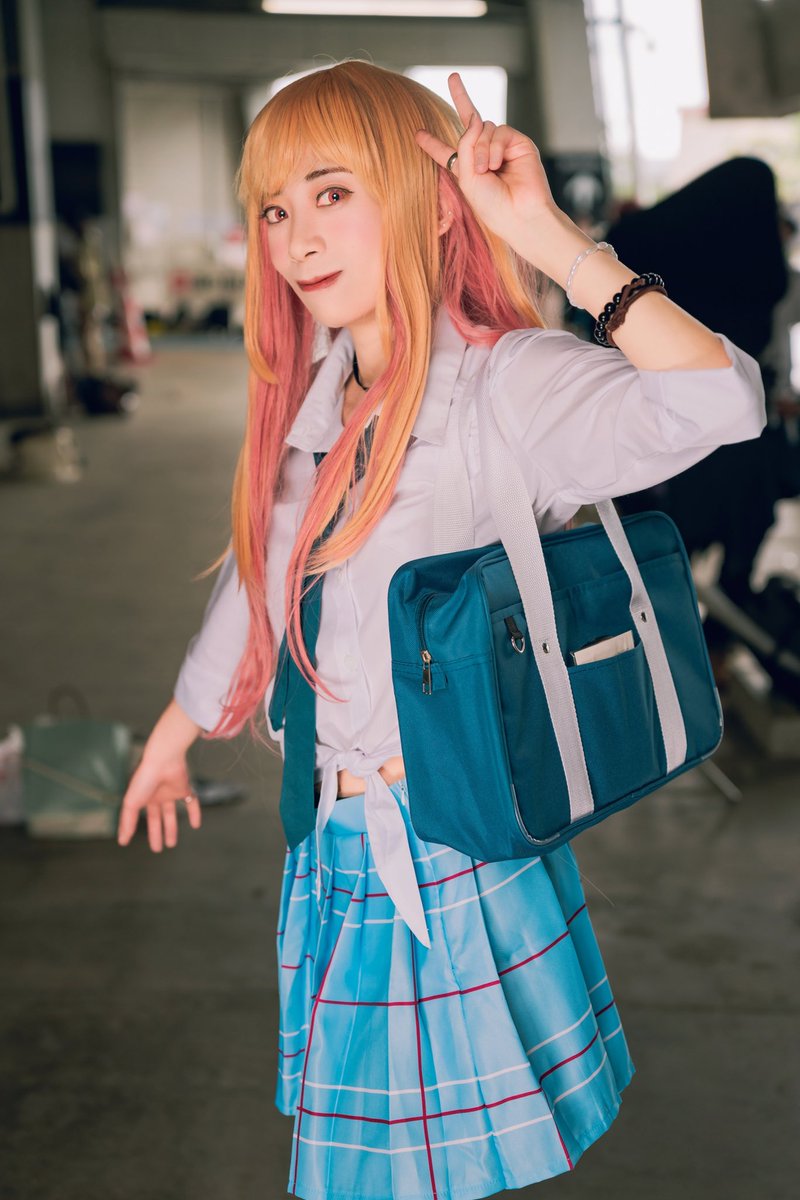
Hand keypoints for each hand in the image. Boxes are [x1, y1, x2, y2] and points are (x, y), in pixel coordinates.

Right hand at [117, 749, 200, 852]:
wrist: (163, 759)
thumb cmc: (144, 779)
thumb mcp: (131, 802)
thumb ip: (127, 822)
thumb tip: (122, 840)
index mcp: (142, 796)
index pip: (137, 817)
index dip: (133, 829)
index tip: (129, 842)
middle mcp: (156, 795)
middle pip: (156, 819)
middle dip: (156, 833)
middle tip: (157, 850)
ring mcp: (171, 791)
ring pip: (172, 813)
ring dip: (172, 828)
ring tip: (171, 844)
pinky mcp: (185, 787)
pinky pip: (192, 802)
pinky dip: (194, 813)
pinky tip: (196, 825)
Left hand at [414, 72, 558, 245]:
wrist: (520, 214)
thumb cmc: (493, 206)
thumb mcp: (467, 178)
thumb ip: (465, 145)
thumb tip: (475, 119)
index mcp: (467, 170)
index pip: (447, 153)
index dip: (432, 144)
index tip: (417, 134)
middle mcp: (484, 155)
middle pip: (470, 122)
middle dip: (461, 98)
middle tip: (452, 76)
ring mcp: (502, 148)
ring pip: (484, 128)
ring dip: (480, 148)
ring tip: (486, 169)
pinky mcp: (518, 143)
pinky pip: (499, 131)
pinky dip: (493, 146)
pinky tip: (496, 163)